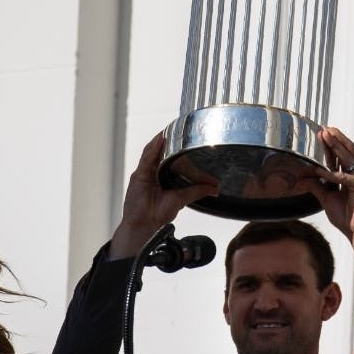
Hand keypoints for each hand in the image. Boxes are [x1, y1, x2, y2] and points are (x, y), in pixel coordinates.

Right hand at [109, 133, 217, 258]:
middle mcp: (153, 171)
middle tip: (179, 126)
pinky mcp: (139, 176)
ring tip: (170, 129)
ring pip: (152, 152)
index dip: (175, 144)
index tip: (186, 133)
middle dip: (168, 138)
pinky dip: (153, 150)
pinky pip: (146, 160)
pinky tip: (160, 141)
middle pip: (160, 150)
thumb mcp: (182, 199)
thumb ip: (196, 191)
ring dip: (160, 140)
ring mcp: (145, 173)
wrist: (146, 226)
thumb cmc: (158, 214)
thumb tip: (214, 188)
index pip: (168, 155)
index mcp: (162, 175)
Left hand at [312, 126, 353, 269]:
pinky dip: (331, 174)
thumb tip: (302, 177)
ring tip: (326, 135)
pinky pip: (344, 178)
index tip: (320, 133)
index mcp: (349, 175)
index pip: (339, 156)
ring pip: (347, 157)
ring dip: (336, 145)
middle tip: (323, 128)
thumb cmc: (346, 217)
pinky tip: (319, 170)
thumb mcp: (326, 198)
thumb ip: (316, 186)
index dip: (330, 145)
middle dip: (334, 139)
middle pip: (345, 151)